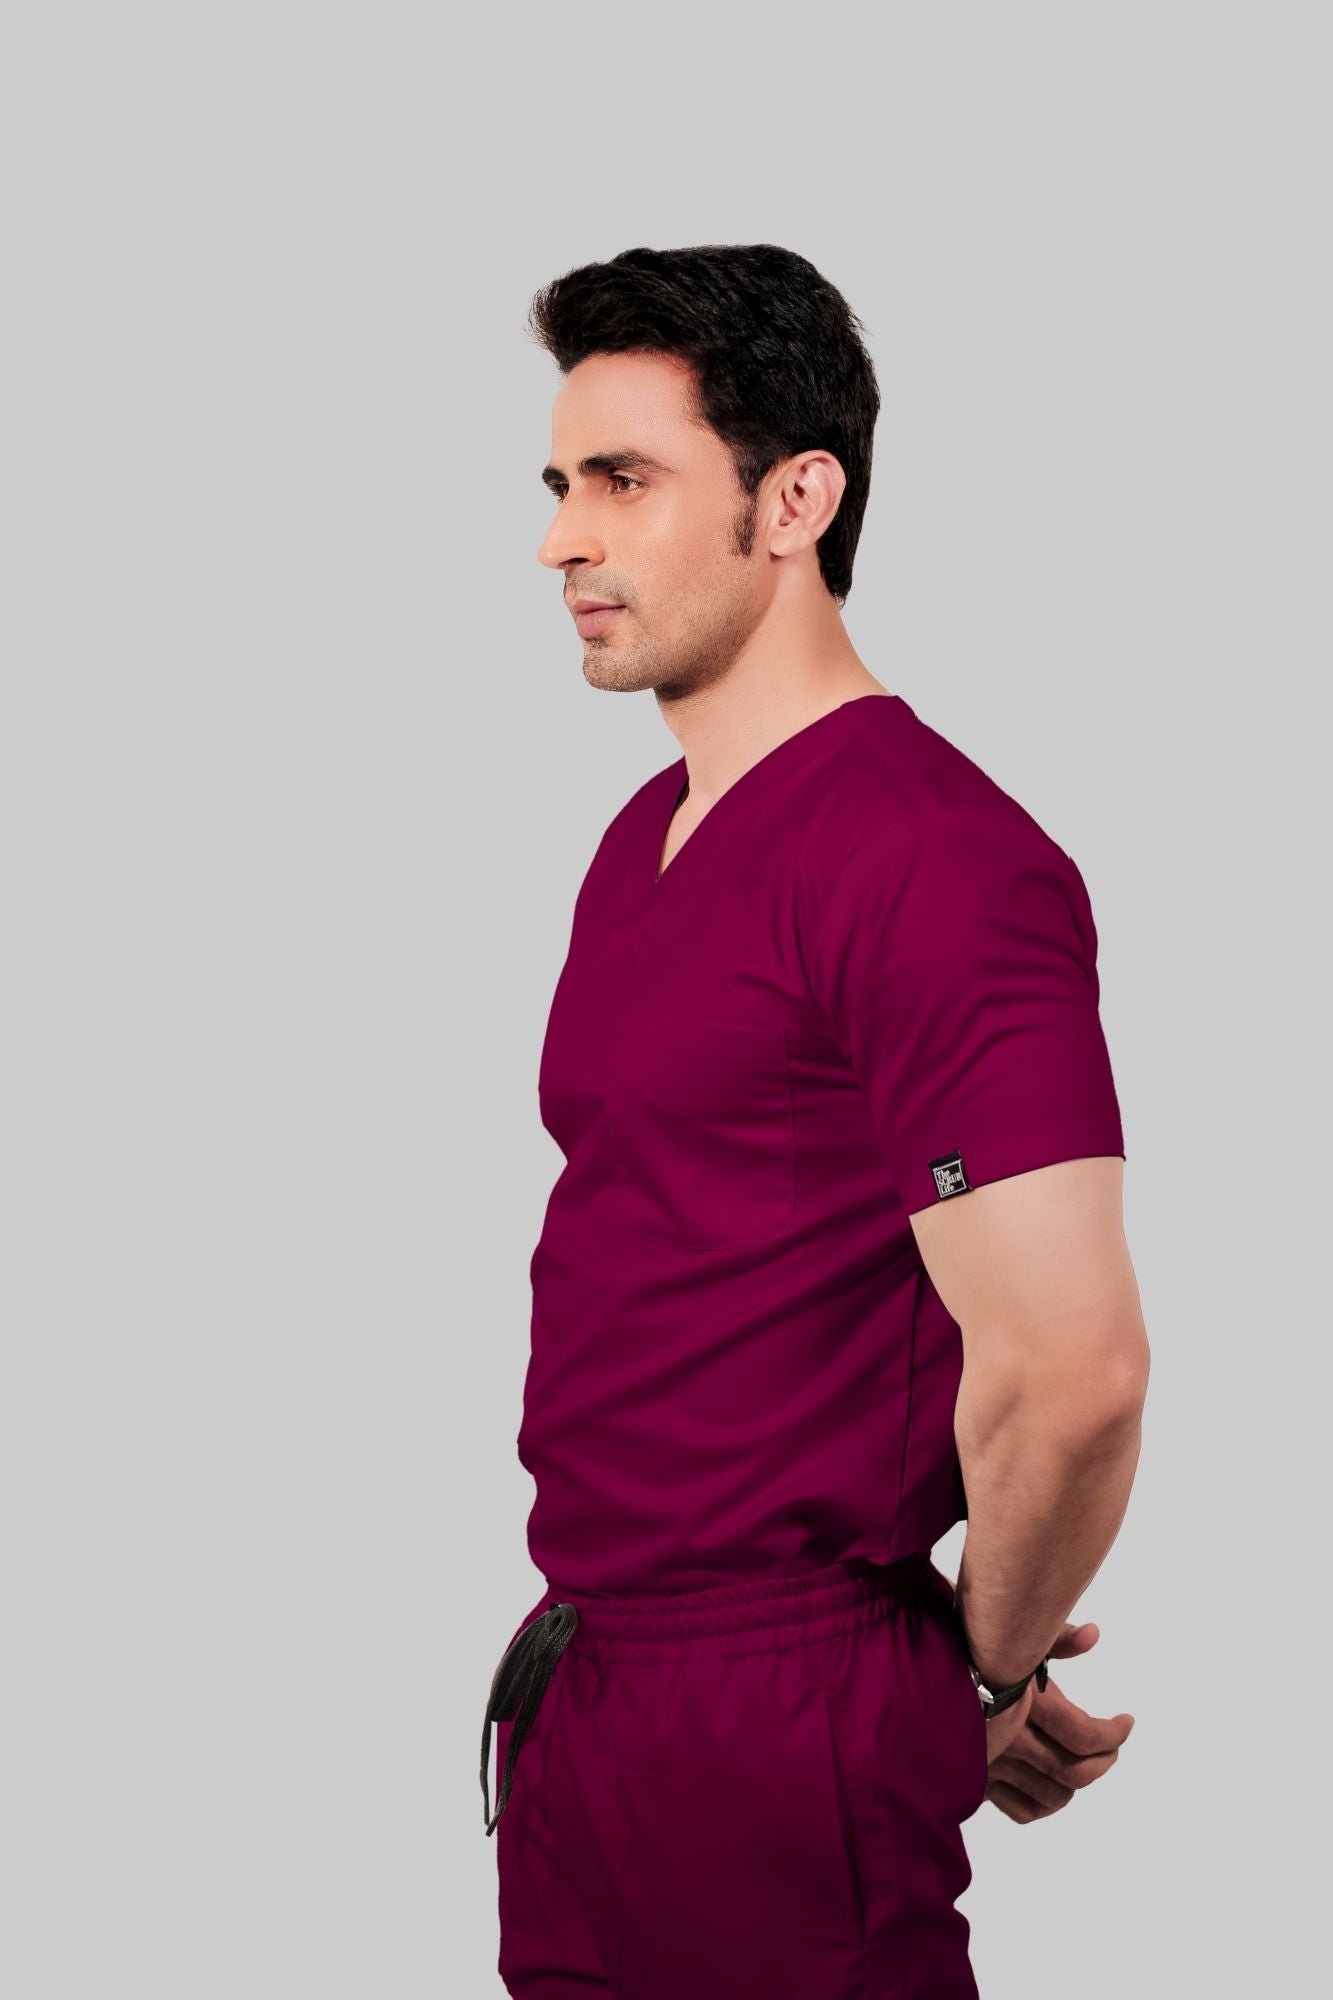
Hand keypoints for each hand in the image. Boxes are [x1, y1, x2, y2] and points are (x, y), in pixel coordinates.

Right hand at [981, 1619, 1135, 1822]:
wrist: (907, 1676)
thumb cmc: (961, 1648)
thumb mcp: (1008, 1635)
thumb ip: (1054, 1638)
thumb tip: (1093, 1634)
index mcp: (1022, 1701)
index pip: (1084, 1733)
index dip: (1114, 1733)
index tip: (1126, 1722)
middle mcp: (1008, 1738)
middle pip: (1073, 1771)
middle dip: (1103, 1761)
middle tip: (1112, 1747)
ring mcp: (990, 1764)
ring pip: (1052, 1795)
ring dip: (1076, 1784)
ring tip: (1085, 1764)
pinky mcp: (976, 1781)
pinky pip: (1022, 1809)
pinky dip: (1045, 1805)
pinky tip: (1052, 1787)